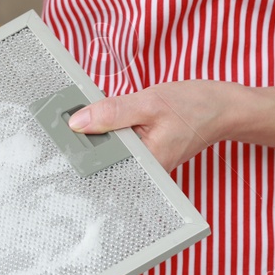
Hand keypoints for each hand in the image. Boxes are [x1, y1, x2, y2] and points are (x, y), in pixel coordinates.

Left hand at [67, 80, 274, 168]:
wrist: (225, 107)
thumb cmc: (195, 106)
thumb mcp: (150, 103)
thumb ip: (113, 113)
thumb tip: (77, 122)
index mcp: (145, 166)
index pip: (100, 167)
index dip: (75, 157)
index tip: (50, 148)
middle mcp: (143, 172)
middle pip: (101, 164)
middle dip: (79, 150)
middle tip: (51, 136)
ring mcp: (144, 165)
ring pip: (108, 154)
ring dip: (90, 141)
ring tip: (66, 129)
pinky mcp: (144, 155)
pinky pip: (118, 148)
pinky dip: (105, 136)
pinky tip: (91, 126)